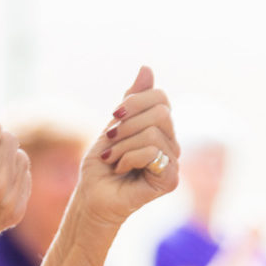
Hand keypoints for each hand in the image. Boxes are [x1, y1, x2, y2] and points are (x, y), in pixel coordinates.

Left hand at [73, 66, 178, 227]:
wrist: (92, 197)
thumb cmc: (101, 165)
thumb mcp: (113, 125)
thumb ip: (132, 100)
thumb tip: (146, 68)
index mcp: (160, 129)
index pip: (160, 98)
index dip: (134, 101)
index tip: (113, 115)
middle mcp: (171, 144)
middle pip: (160, 112)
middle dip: (127, 124)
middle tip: (110, 141)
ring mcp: (173, 162)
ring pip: (153, 133)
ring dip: (122, 145)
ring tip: (112, 160)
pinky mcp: (170, 180)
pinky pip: (152, 152)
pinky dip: (127, 157)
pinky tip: (120, 170)